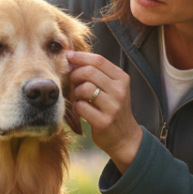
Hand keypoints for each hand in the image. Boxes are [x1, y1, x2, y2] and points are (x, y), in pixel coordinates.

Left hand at [68, 51, 142, 172]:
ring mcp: (113, 107)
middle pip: (89, 72)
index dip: (80, 57)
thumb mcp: (112, 88)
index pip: (99, 60)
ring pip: (84, 88)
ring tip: (80, 98)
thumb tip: (71, 58)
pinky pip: (81, 107)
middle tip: (73, 82)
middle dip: (75, 75)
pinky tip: (82, 110)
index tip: (68, 56)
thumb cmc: (112, 108)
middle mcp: (120, 91)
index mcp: (122, 79)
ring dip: (76, 92)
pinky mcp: (103, 122)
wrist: (124, 137)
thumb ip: (96, 73)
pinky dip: (77, 107)